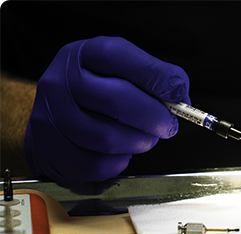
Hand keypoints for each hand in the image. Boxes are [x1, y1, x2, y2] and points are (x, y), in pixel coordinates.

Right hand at [25, 36, 189, 181]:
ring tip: (145, 139)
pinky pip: (96, 164)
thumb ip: (153, 78)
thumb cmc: (98, 94)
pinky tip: (122, 153)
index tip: (178, 93)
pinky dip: (119, 163)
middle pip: (116, 99)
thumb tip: (180, 96)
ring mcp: (52, 117)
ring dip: (138, 142)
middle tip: (169, 126)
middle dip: (154, 117)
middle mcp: (61, 81)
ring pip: (107, 137)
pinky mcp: (52, 150)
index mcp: (83, 54)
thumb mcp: (122, 71)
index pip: (118, 56)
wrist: (56, 119)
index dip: (155, 75)